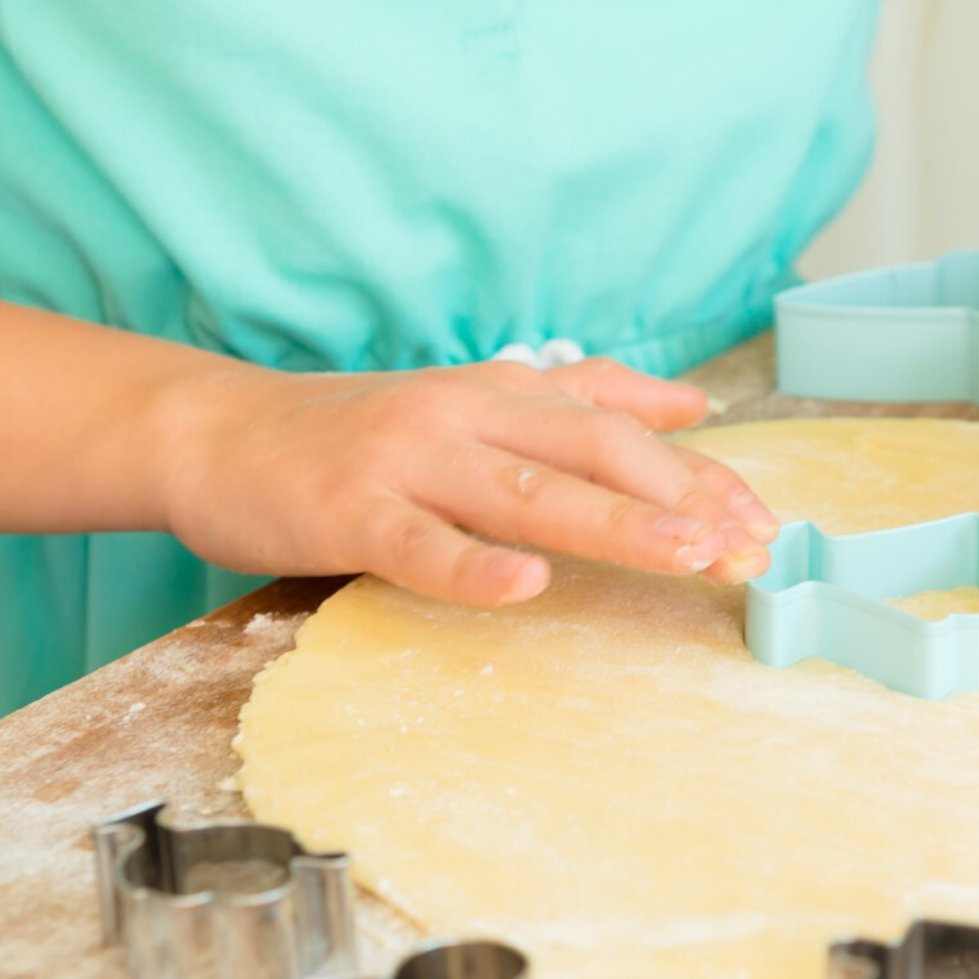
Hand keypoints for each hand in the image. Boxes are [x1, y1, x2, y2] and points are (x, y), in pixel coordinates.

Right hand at [162, 356, 778, 604]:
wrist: (217, 430)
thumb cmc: (360, 433)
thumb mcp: (479, 401)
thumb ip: (582, 401)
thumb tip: (688, 408)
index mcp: (503, 393)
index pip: (619, 427)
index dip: (697, 473)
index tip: (761, 518)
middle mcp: (466, 415)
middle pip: (590, 450)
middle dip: (679, 495)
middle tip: (750, 544)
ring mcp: (407, 461)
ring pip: (523, 492)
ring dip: (612, 522)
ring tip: (687, 552)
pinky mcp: (349, 511)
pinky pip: (419, 543)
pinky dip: (474, 565)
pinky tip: (526, 585)